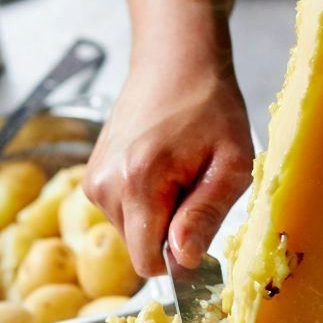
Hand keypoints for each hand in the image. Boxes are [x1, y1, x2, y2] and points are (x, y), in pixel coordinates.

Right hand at [81, 64, 253, 275]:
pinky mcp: (92, 176)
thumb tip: (183, 262)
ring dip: (159, 216)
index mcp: (137, 184)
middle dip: (170, 232)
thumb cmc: (210, 106)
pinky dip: (145, 202)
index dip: (178, 260)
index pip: (147, 262)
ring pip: (131, 232)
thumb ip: (206, 217)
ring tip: (178, 172)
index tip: (200, 230)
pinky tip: (160, 167)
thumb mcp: (231, 163)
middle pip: (139, 248)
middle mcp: (104, 186)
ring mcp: (93, 181)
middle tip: (194, 187)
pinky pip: (122, 213)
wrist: (174, 60)